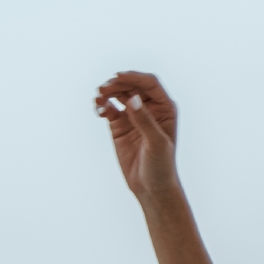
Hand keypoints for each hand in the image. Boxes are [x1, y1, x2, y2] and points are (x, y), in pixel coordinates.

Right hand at [94, 70, 179, 201]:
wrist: (151, 187)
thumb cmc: (162, 165)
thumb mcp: (156, 143)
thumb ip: (145, 121)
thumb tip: (133, 99)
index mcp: (165, 108)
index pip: (150, 84)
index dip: (134, 77)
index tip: (117, 76)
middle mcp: (150, 108)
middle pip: (132, 86)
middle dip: (118, 84)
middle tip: (103, 89)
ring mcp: (134, 116)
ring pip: (119, 95)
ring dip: (107, 92)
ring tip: (98, 98)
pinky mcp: (120, 126)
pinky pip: (109, 109)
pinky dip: (102, 106)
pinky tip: (99, 110)